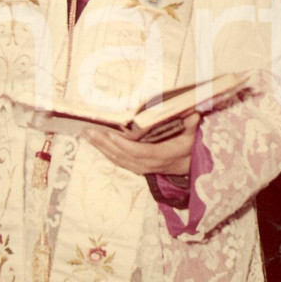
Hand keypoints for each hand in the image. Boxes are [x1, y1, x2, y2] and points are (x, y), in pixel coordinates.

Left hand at [81, 112, 199, 175]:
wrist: (189, 166)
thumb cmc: (189, 148)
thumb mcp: (193, 137)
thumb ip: (191, 125)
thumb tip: (194, 113)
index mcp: (160, 156)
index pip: (139, 151)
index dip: (124, 145)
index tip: (111, 135)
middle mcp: (147, 164)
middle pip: (122, 155)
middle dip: (104, 143)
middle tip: (88, 130)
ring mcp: (140, 167)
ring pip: (117, 158)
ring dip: (100, 147)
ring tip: (86, 134)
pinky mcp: (136, 166)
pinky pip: (117, 160)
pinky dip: (105, 151)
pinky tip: (95, 142)